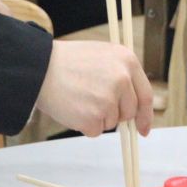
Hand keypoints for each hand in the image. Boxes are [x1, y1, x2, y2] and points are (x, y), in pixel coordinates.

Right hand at [35, 40, 152, 138]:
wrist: (40, 67)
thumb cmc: (69, 61)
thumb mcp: (103, 55)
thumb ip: (122, 74)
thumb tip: (133, 104)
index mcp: (127, 61)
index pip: (146, 95)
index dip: (145, 115)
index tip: (143, 129)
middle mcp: (122, 79)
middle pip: (129, 112)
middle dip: (115, 113)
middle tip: (94, 103)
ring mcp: (109, 99)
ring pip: (111, 122)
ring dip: (97, 117)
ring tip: (79, 97)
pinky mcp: (94, 117)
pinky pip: (96, 131)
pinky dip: (84, 125)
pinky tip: (73, 107)